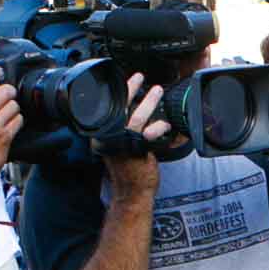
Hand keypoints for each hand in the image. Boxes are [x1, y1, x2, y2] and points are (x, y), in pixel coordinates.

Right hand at [100, 74, 169, 192]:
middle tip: (139, 77)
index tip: (126, 79)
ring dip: (148, 102)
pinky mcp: (136, 153)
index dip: (117, 92)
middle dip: (129, 90)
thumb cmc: (129, 170)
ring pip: (135, 118)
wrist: (132, 192)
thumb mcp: (120, 147)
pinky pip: (149, 134)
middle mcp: (109, 139)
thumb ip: (123, 130)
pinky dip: (159, 127)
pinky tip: (165, 124)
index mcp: (103, 136)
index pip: (108, 108)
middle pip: (118, 108)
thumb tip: (133, 110)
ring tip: (157, 91)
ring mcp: (122, 146)